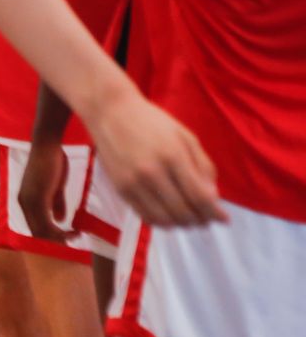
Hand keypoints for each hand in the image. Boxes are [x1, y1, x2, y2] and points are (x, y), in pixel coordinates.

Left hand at [17, 141, 76, 241]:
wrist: (47, 145)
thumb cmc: (52, 161)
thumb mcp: (56, 186)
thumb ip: (56, 203)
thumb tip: (60, 219)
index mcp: (27, 200)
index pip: (36, 226)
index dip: (52, 235)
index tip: (70, 235)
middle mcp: (24, 203)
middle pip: (38, 232)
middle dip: (56, 239)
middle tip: (74, 239)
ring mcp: (29, 202)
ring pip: (42, 231)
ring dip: (60, 237)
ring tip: (76, 235)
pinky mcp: (37, 198)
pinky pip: (46, 224)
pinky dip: (60, 232)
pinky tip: (73, 230)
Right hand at [88, 92, 224, 227]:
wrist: (111, 113)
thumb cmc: (152, 121)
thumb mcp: (185, 136)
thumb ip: (203, 166)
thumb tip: (213, 198)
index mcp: (173, 156)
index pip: (199, 196)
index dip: (215, 212)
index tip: (225, 219)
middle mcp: (152, 172)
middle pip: (183, 211)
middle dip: (200, 220)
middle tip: (207, 219)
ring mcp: (133, 182)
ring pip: (164, 219)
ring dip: (181, 224)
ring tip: (190, 220)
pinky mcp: (120, 188)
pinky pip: (144, 216)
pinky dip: (161, 222)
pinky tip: (169, 216)